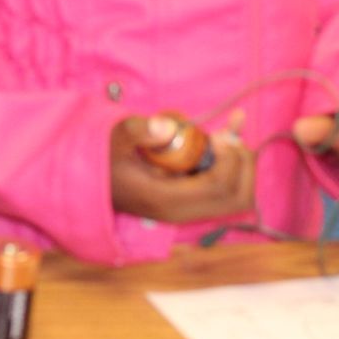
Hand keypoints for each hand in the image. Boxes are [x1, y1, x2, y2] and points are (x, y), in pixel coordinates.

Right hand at [110, 113, 255, 225]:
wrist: (93, 181)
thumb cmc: (105, 158)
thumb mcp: (116, 138)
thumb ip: (139, 131)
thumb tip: (168, 127)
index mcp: (167, 200)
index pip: (219, 187)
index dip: (228, 159)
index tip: (215, 136)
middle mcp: (183, 211)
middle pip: (239, 198)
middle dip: (245, 164)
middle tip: (229, 138)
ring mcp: (188, 209)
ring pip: (238, 197)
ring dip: (240, 165)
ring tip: (224, 137)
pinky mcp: (190, 201)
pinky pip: (225, 190)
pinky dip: (232, 165)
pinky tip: (221, 137)